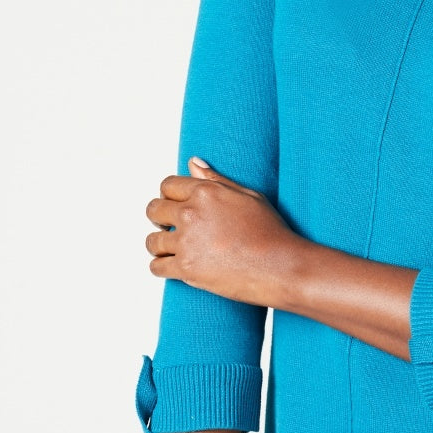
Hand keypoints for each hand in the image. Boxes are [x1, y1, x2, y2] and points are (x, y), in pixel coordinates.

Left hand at [144, 156, 296, 305]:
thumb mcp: (249, 196)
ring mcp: (187, 242)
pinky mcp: (186, 269)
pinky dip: (161, 267)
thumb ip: (217, 179)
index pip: (167, 186)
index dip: (169, 195)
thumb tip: (193, 163)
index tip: (174, 205)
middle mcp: (191, 214)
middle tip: (170, 227)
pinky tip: (171, 267)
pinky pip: (156, 267)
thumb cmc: (271, 232)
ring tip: (170, 249)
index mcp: (206, 192)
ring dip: (158, 245)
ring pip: (151, 241)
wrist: (281, 267)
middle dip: (159, 217)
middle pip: (154, 210)